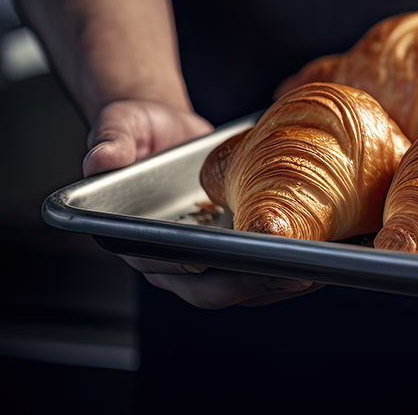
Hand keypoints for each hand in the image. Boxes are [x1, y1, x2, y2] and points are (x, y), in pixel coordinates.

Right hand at [84, 99, 322, 307]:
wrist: (164, 129)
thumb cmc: (137, 131)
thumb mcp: (119, 128)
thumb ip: (110, 144)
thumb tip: (100, 161)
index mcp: (137, 238)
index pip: (166, 265)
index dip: (196, 271)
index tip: (229, 265)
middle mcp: (171, 258)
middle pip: (210, 288)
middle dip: (252, 285)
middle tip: (292, 275)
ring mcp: (204, 257)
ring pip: (239, 287)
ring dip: (277, 285)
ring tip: (314, 276)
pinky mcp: (231, 248)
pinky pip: (257, 271)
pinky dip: (286, 270)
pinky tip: (317, 261)